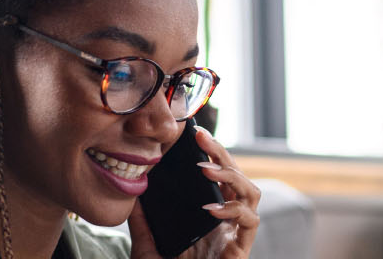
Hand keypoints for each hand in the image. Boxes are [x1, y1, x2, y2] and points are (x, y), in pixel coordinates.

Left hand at [127, 127, 260, 258]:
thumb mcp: (147, 245)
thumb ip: (142, 219)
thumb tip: (130, 190)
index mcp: (209, 215)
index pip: (217, 176)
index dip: (212, 152)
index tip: (194, 134)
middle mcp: (226, 222)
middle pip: (237, 177)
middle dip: (222, 154)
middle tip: (202, 138)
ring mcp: (236, 235)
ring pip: (252, 194)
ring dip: (233, 176)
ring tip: (206, 170)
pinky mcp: (241, 250)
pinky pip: (250, 223)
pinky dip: (234, 210)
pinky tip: (211, 208)